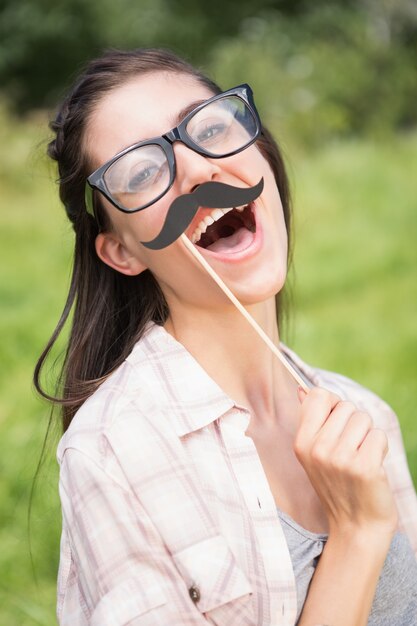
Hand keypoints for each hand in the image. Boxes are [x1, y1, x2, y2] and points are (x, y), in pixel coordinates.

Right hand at [293, 387, 397, 538]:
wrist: (356, 527)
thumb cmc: (337, 485)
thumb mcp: (313, 454)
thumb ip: (310, 420)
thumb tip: (303, 390)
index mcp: (301, 442)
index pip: (319, 395)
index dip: (334, 405)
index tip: (338, 425)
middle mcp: (317, 449)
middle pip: (346, 406)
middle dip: (354, 424)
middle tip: (351, 450)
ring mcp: (340, 458)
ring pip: (364, 419)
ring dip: (368, 436)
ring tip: (361, 457)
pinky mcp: (364, 467)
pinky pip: (379, 435)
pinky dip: (381, 448)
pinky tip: (372, 466)